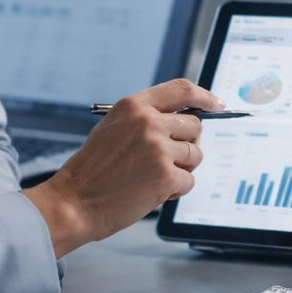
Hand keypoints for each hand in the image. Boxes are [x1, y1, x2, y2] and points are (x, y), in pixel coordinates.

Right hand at [23, 79, 221, 256]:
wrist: (74, 202)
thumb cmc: (92, 170)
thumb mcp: (114, 129)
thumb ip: (146, 119)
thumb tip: (184, 120)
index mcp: (134, 107)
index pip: (181, 90)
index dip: (205, 97)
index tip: (217, 104)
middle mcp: (149, 123)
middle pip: (195, 126)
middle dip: (187, 144)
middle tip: (168, 158)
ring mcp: (159, 149)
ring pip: (195, 155)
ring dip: (181, 169)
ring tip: (153, 177)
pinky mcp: (165, 176)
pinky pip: (189, 180)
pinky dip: (175, 190)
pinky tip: (153, 191)